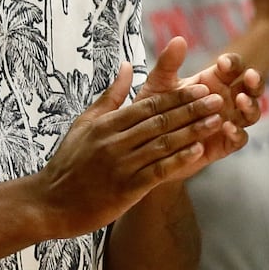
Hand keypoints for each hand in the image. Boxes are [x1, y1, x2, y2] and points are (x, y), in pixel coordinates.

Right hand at [36, 63, 231, 235]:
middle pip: (160, 121)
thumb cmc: (69, 163)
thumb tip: (127, 66)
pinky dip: (178, 160)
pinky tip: (197, 152)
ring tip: (216, 122)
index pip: (148, 106)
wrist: (50, 203)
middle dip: (191, 109)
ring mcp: (121, 165)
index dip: (177, 97)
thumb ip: (109, 96)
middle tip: (218, 99)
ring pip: (162, 144)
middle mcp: (114, 141)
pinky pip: (157, 171)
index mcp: (105, 124)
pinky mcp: (126, 189)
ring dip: (192, 131)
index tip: (200, 88)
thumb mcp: (84, 124)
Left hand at [137, 36, 263, 163]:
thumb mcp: (159, 83)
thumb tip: (178, 39)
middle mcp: (226, 101)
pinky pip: (239, 139)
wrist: (145, 140)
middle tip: (250, 76)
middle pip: (250, 88)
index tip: (223, 62)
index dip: (233, 63)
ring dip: (250, 105)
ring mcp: (228, 122)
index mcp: (213, 81)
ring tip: (241, 100)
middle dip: (254, 81)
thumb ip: (168, 63)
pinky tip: (228, 127)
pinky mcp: (223, 145)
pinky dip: (238, 133)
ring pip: (251, 113)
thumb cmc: (154, 108)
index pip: (233, 68)